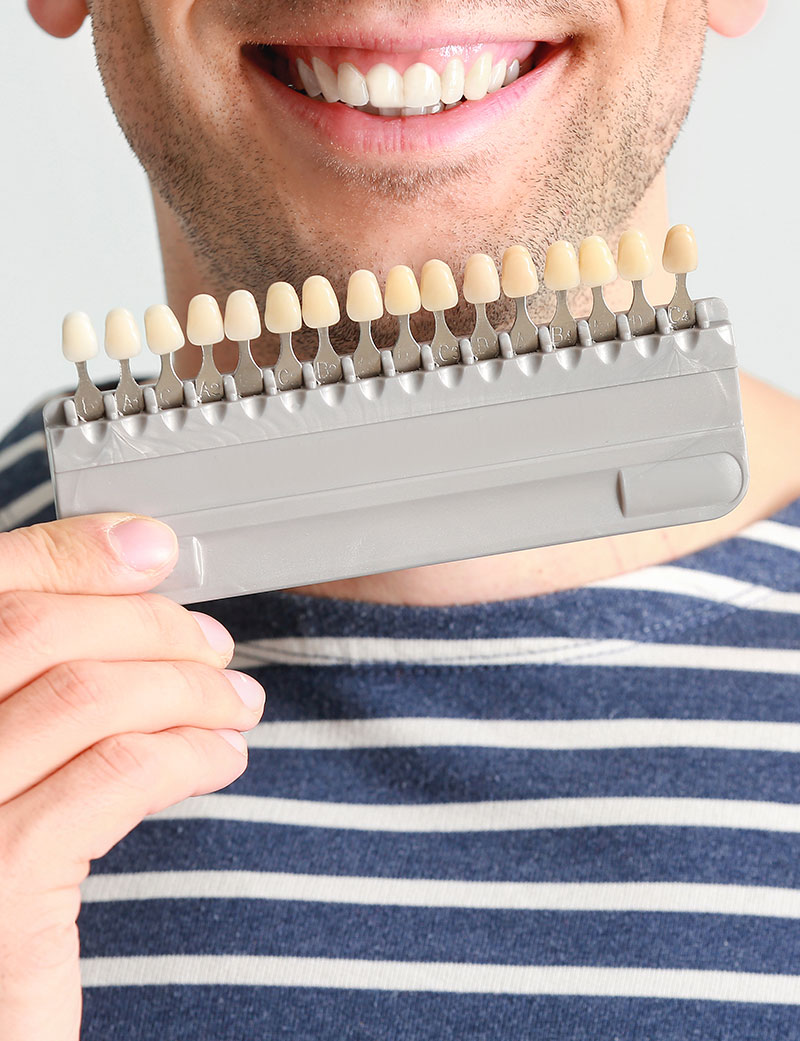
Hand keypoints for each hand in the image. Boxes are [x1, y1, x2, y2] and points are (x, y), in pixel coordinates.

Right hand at [0, 514, 264, 1040]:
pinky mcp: (3, 886)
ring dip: (185, 688)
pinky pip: (115, 777)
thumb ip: (35, 688)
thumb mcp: (3, 767)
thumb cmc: (1, 880)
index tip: (149, 550)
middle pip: (38, 631)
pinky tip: (220, 757)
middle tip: (212, 647)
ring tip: (234, 704)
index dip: (72, 554)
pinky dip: (185, 751)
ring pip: (87, 697)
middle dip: (148, 625)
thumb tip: (130, 578)